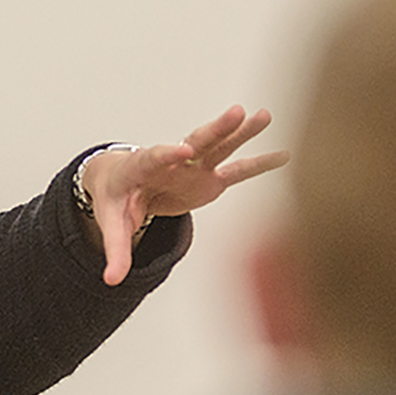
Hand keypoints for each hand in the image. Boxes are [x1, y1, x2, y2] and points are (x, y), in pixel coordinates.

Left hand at [79, 104, 288, 285]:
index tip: (182, 149)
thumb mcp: (113, 224)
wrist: (124, 182)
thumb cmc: (116, 199)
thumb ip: (116, 250)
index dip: (167, 154)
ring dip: (241, 132)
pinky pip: (236, 170)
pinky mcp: (209, 180)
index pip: (154, 158)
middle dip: (215, 129)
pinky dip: (259, 164)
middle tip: (236, 113)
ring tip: (265, 116)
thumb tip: (111, 281)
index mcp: (141, 167)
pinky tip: (285, 155)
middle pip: (194, 140)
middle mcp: (172, 161)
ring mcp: (194, 168)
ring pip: (219, 147)